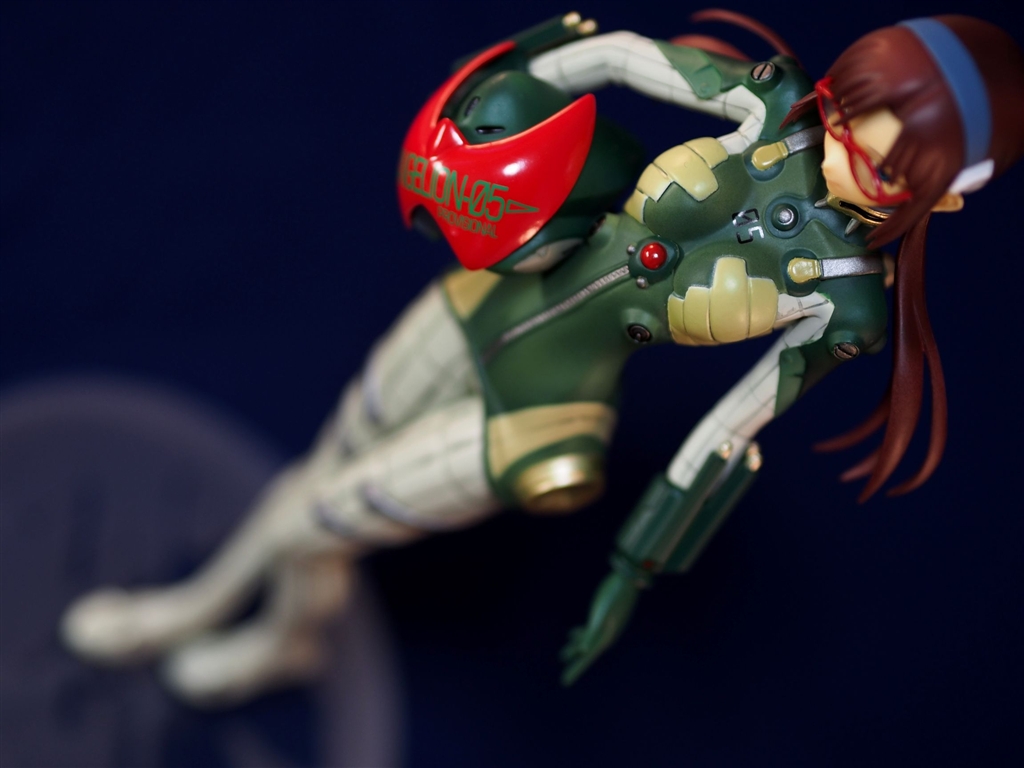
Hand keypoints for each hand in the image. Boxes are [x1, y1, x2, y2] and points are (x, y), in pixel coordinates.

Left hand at [560, 570, 640, 685]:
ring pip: (585, 642)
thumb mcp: (602, 618)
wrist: (627, 581)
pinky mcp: (599, 616)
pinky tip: (572, 634)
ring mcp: (601, 626)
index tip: (564, 683)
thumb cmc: (615, 599)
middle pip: (586, 654)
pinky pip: (587, 630)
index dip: (575, 671)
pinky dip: (579, 635)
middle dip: (575, 664)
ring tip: (562, 656)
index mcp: (604, 640)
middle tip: (564, 682)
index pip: (586, 659)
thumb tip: (583, 650)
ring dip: (574, 648)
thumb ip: (592, 634)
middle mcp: (604, 635)